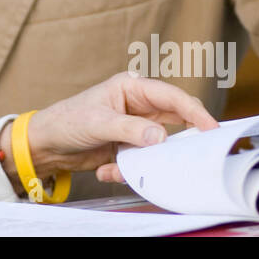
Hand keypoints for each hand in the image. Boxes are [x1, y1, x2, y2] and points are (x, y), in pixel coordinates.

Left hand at [0, 73, 218, 186]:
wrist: (47, 145)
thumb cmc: (68, 121)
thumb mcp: (99, 124)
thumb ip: (131, 130)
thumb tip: (161, 138)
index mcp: (132, 88)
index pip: (172, 96)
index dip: (194, 111)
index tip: (211, 128)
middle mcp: (138, 105)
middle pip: (174, 120)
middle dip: (179, 140)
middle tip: (193, 155)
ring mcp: (135, 127)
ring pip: (159, 145)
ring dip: (147, 160)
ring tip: (120, 166)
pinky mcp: (129, 146)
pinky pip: (143, 160)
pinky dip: (128, 169)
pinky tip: (105, 170)